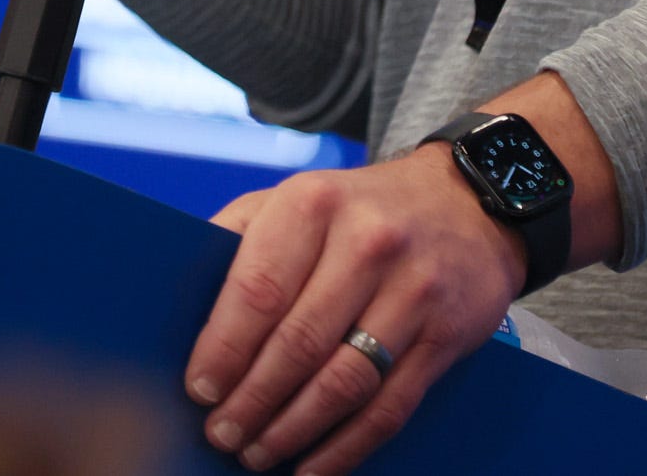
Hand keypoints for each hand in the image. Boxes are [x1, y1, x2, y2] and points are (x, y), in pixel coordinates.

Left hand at [185, 151, 525, 473]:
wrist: (468, 202)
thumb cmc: (361, 210)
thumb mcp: (300, 197)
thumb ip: (241, 236)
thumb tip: (178, 299)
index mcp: (315, 204)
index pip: (258, 288)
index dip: (223, 348)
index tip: (199, 389)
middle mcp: (369, 241)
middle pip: (298, 342)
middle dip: (252, 400)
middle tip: (222, 434)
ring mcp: (413, 289)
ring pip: (343, 381)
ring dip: (292, 430)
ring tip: (257, 454)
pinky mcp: (447, 335)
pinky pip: (389, 406)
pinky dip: (346, 448)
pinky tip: (312, 467)